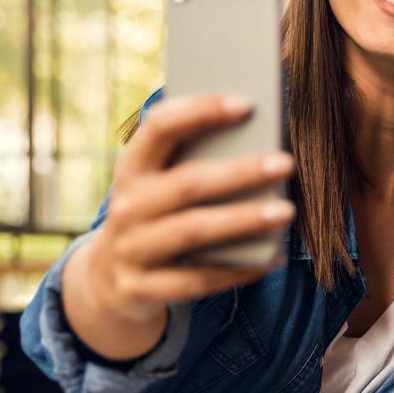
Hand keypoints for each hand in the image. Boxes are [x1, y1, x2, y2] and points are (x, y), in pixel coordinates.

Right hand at [64, 93, 295, 359]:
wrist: (107, 283)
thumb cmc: (155, 218)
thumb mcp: (159, 187)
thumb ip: (195, 163)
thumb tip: (262, 140)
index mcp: (132, 170)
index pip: (159, 128)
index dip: (200, 112)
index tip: (246, 103)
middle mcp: (126, 207)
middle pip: (185, 184)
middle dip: (238, 172)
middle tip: (285, 163)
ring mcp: (131, 250)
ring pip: (192, 232)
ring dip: (242, 220)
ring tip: (286, 211)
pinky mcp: (141, 289)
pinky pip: (197, 280)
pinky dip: (239, 270)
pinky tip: (274, 258)